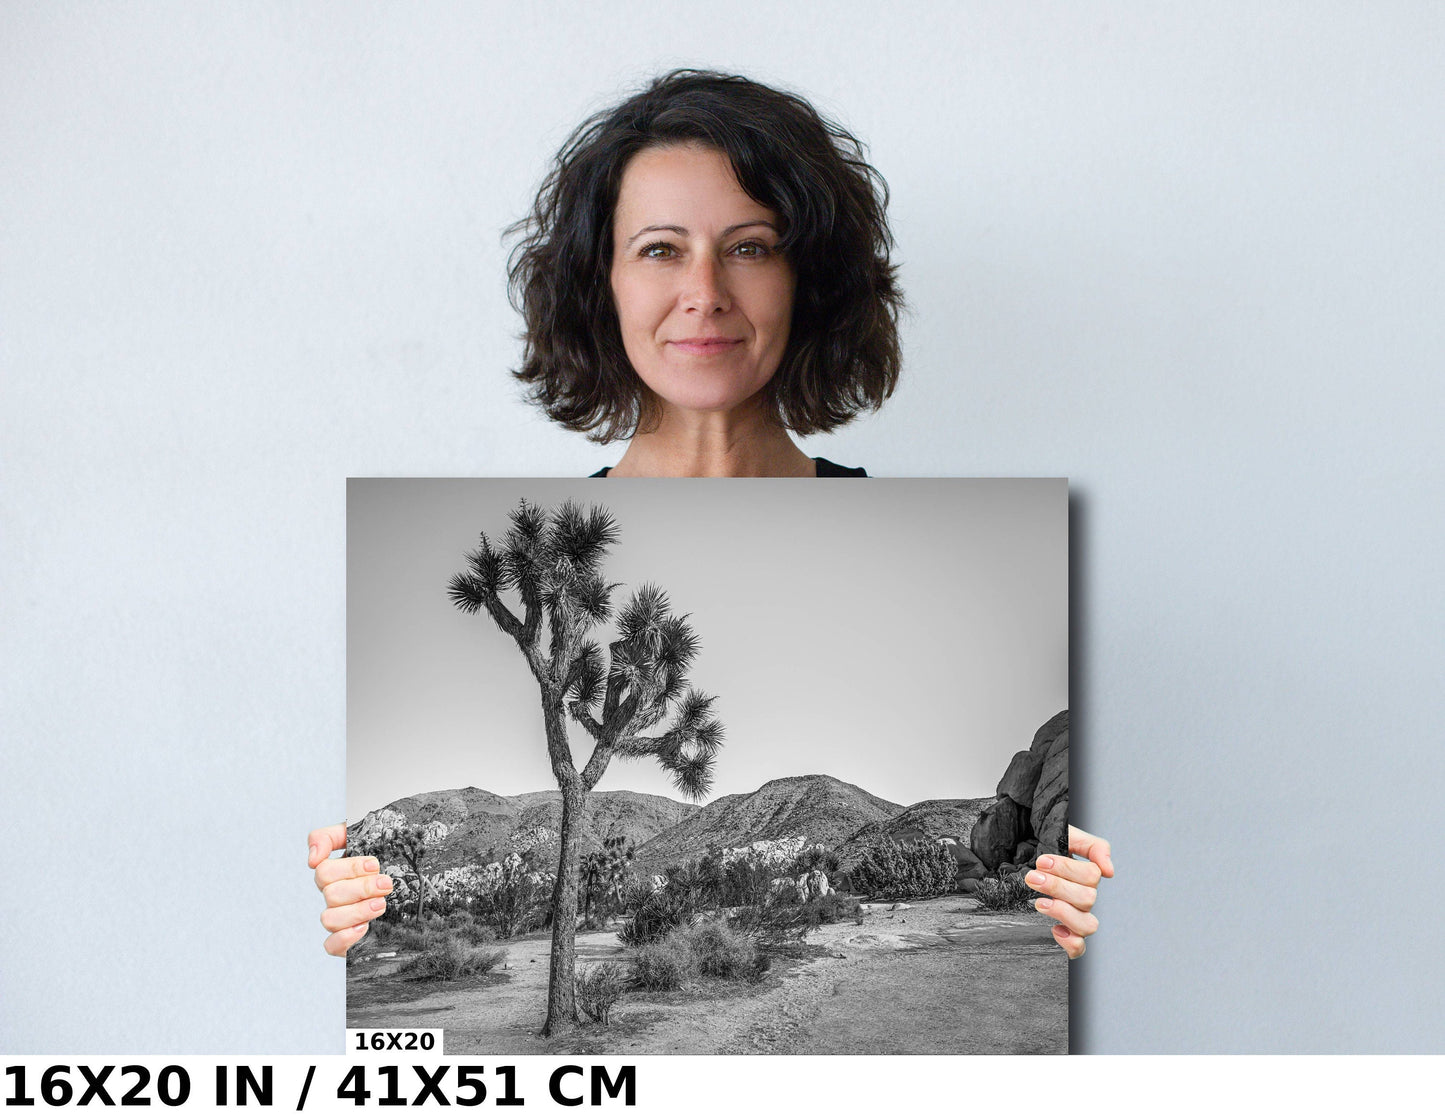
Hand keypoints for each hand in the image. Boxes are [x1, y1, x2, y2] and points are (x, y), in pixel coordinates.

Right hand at [309, 823, 392, 956]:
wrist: (415, 879)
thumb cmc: (387, 852)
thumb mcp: (362, 834)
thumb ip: (330, 837)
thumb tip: (312, 859)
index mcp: (335, 873)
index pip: (324, 871)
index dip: (349, 868)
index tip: (374, 865)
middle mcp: (335, 896)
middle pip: (331, 895)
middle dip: (362, 888)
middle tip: (386, 884)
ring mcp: (341, 918)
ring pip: (329, 919)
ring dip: (357, 911)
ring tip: (381, 904)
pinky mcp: (348, 940)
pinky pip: (331, 946)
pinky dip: (345, 938)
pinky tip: (364, 928)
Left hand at [1025, 825, 1113, 958]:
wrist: (1016, 853)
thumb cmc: (1040, 844)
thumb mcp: (1066, 835)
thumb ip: (1093, 846)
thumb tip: (1109, 871)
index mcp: (1085, 875)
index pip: (1092, 876)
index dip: (1067, 869)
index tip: (1042, 861)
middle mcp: (1083, 898)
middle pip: (1088, 899)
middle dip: (1057, 887)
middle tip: (1033, 878)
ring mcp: (1075, 917)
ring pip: (1087, 925)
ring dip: (1063, 912)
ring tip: (1039, 902)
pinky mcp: (1064, 934)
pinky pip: (1078, 949)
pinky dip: (1071, 943)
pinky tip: (1055, 930)